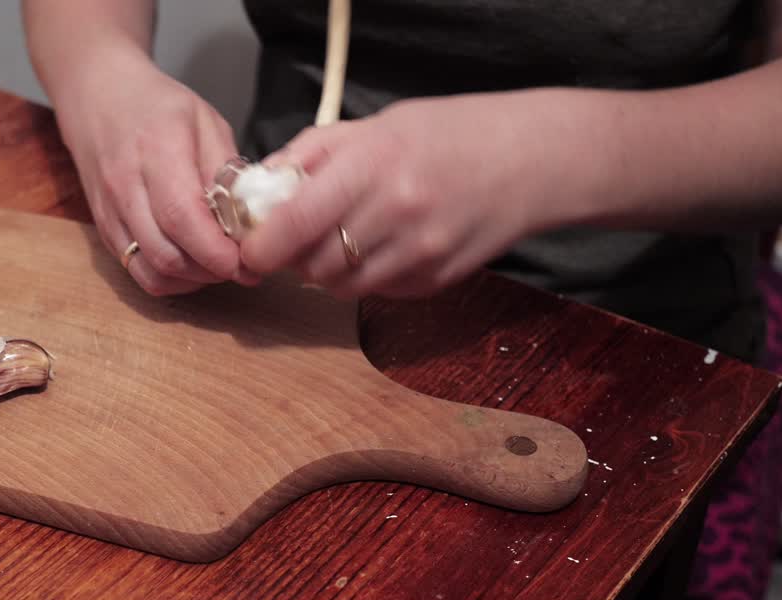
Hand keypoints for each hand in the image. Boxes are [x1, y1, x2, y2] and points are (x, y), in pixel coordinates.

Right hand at [55, 51, 255, 294]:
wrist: (97, 94)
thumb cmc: (157, 104)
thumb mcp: (206, 121)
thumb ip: (227, 172)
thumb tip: (250, 221)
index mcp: (157, 149)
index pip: (183, 217)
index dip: (216, 251)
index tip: (247, 262)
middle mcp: (125, 185)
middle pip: (167, 254)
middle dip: (211, 271)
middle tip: (240, 265)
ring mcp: (108, 210)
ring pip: (150, 272)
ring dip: (190, 280)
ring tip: (215, 265)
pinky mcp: (103, 228)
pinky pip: (135, 270)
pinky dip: (168, 278)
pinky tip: (189, 264)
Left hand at [239, 93, 581, 298]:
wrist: (533, 160)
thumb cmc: (449, 133)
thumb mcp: (376, 125)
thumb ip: (312, 154)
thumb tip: (259, 185)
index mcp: (375, 164)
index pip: (295, 223)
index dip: (260, 246)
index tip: (249, 249)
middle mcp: (397, 213)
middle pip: (313, 263)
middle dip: (294, 258)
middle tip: (295, 240)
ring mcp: (421, 253)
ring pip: (342, 286)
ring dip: (327, 270)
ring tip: (340, 240)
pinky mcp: (436, 281)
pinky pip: (377, 292)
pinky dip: (365, 277)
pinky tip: (381, 247)